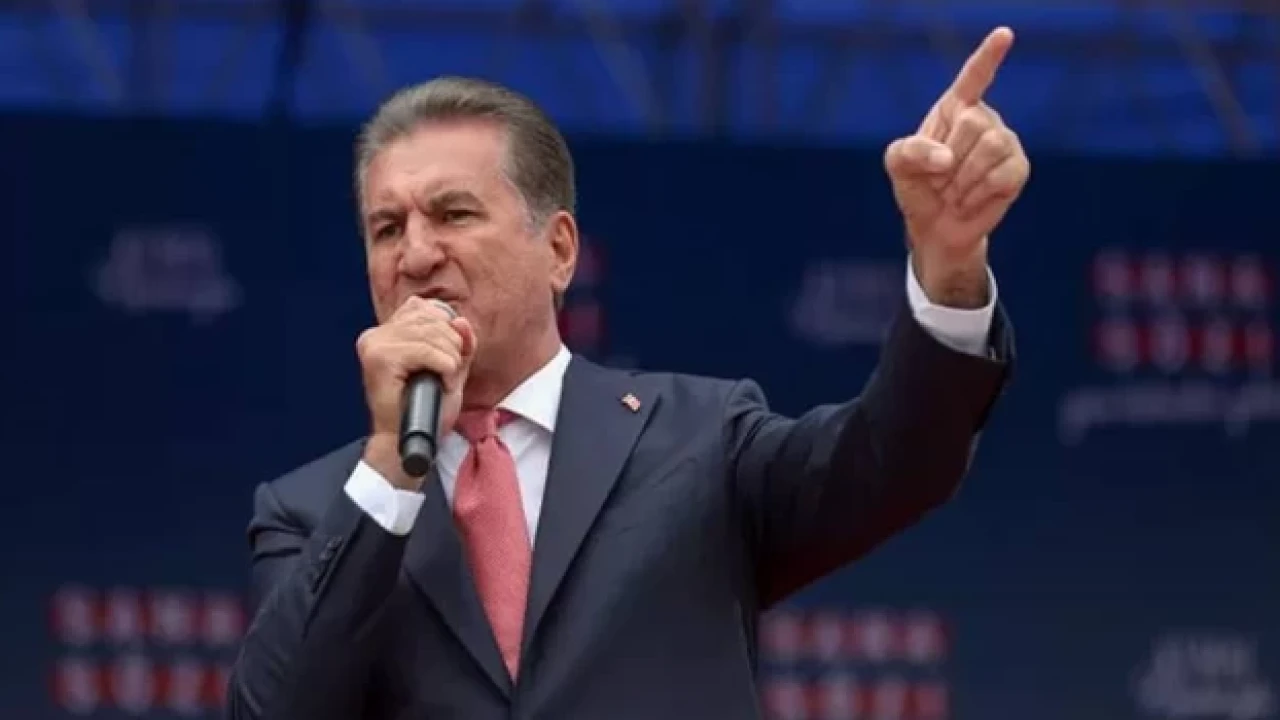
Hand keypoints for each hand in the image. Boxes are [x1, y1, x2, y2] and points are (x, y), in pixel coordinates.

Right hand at [356, 296, 476, 488]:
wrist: (410, 441)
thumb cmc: (428, 408)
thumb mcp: (452, 368)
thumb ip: (460, 343)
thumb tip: (461, 320)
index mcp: (388, 332)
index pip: (427, 309)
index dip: (447, 332)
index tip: (445, 362)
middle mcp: (377, 334)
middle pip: (432, 318)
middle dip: (452, 348)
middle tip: (446, 377)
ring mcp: (375, 345)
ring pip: (433, 335)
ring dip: (450, 362)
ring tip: (442, 383)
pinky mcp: (380, 358)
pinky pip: (428, 351)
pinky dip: (445, 369)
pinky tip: (440, 385)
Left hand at [884, 26, 1029, 306]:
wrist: (934, 227)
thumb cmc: (918, 188)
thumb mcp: (898, 164)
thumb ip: (910, 151)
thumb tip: (947, 158)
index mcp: (954, 108)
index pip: (974, 76)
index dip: (989, 55)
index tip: (1005, 33)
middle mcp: (984, 119)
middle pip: (973, 122)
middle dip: (949, 159)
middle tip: (941, 179)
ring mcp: (1005, 142)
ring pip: (990, 147)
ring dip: (962, 179)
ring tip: (954, 192)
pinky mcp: (1018, 169)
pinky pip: (1002, 174)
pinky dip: (977, 193)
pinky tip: (969, 201)